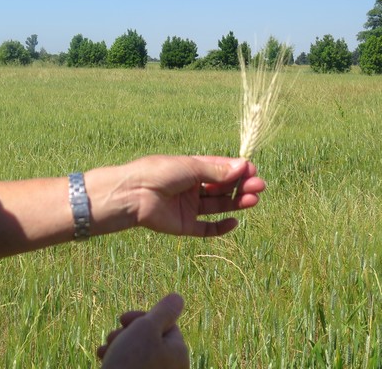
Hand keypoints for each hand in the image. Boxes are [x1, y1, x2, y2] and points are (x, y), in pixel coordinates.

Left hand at [86, 155, 265, 236]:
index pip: (218, 169)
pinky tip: (235, 220)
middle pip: (221, 188)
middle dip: (240, 186)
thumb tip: (243, 165)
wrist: (134, 195)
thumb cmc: (158, 173)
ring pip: (218, 206)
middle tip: (259, 186)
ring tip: (253, 199)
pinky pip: (207, 229)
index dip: (236, 170)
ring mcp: (188, 206)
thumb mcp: (190, 167)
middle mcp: (190, 187)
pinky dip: (221, 227)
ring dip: (236, 202)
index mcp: (190, 169)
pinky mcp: (185, 225)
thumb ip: (216, 171)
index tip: (252, 170)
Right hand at [98, 293, 188, 368]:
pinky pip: (131, 367)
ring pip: (137, 353)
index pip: (165, 324)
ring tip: (104, 350)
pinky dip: (117, 361)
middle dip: (127, 332)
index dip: (142, 318)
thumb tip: (178, 298)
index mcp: (179, 354)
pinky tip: (103, 360)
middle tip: (112, 336)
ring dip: (118, 345)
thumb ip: (164, 311)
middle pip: (150, 339)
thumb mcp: (147, 328)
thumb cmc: (130, 361)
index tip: (122, 319)